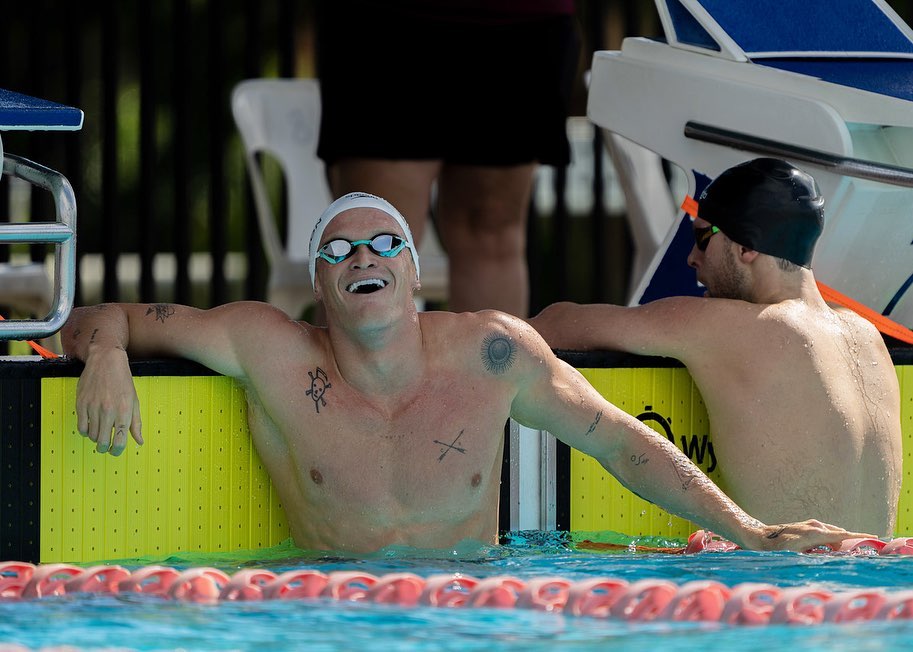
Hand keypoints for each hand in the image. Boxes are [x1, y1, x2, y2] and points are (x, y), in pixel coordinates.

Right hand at [75, 347, 142, 455]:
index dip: (117, 451)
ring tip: (100, 432)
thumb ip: (136, 423)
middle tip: (106, 446)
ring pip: (92, 436)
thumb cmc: (123, 381)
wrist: (106, 361)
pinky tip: (91, 425)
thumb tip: (139, 441)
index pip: (119, 441)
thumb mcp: (134, 401)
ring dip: (96, 438)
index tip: (115, 452)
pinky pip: (81, 427)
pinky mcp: (81, 404)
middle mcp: (108, 411)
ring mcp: (93, 408)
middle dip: (105, 448)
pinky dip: (85, 430)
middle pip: (103, 442)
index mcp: (124, 411)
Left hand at [750, 520, 877, 551]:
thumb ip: (816, 552)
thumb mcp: (797, 554)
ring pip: (832, 533)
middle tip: (842, 555)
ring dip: (835, 543)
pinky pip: (824, 533)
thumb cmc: (777, 549)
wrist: (761, 538)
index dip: (858, 536)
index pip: (841, 534)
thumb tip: (832, 551)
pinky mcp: (807, 526)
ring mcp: (811, 524)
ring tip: (830, 554)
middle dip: (846, 543)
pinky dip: (828, 540)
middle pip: (839, 534)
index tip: (873, 536)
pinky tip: (824, 549)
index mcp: (814, 533)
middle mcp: (814, 526)